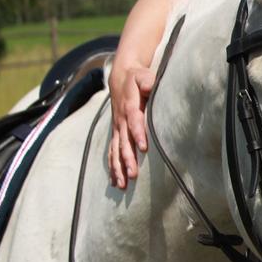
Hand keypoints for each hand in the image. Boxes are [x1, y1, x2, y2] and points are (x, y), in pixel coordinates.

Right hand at [107, 61, 155, 188]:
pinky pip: (112, 152)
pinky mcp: (116, 133)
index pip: (134, 122)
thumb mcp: (143, 76)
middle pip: (124, 142)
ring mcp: (117, 128)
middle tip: (133, 175)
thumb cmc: (137, 78)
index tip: (143, 148)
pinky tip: (115, 182)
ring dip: (118, 168)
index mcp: (130, 107)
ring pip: (116, 151)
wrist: (121, 78)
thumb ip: (147, 81)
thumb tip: (149, 85)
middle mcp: (121, 121)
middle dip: (128, 159)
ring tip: (122, 185)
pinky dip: (112, 166)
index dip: (138, 134)